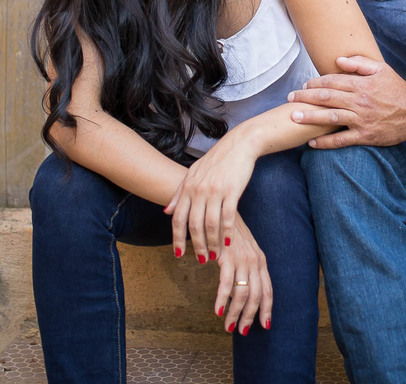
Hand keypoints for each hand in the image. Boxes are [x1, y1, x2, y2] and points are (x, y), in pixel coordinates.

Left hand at [165, 133, 255, 264]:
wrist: (238, 144)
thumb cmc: (217, 160)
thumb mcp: (194, 174)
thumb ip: (180, 193)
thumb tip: (166, 211)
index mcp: (188, 187)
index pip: (178, 218)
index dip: (177, 238)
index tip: (179, 254)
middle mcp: (199, 190)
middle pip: (193, 224)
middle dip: (196, 246)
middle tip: (201, 260)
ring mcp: (215, 191)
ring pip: (210, 224)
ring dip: (212, 243)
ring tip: (214, 256)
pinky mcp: (231, 191)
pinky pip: (227, 217)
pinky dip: (227, 232)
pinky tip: (229, 243)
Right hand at [211, 215, 272, 334]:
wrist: (219, 213)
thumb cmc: (229, 235)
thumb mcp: (244, 252)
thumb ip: (247, 269)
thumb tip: (246, 292)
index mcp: (261, 261)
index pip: (268, 290)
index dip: (267, 309)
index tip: (265, 325)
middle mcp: (255, 261)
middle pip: (257, 295)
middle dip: (250, 316)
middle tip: (243, 331)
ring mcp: (242, 259)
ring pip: (242, 294)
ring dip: (235, 313)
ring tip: (229, 326)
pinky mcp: (227, 258)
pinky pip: (226, 285)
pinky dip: (221, 300)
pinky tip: (217, 311)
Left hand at [287, 55, 405, 147]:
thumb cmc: (397, 90)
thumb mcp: (382, 69)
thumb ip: (359, 64)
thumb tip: (338, 61)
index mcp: (362, 85)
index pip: (332, 81)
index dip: (315, 82)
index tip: (304, 84)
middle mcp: (359, 102)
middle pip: (326, 98)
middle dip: (305, 97)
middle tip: (290, 97)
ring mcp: (361, 120)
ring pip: (330, 118)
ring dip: (310, 117)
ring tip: (294, 116)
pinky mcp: (365, 136)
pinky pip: (341, 140)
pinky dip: (325, 142)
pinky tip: (312, 143)